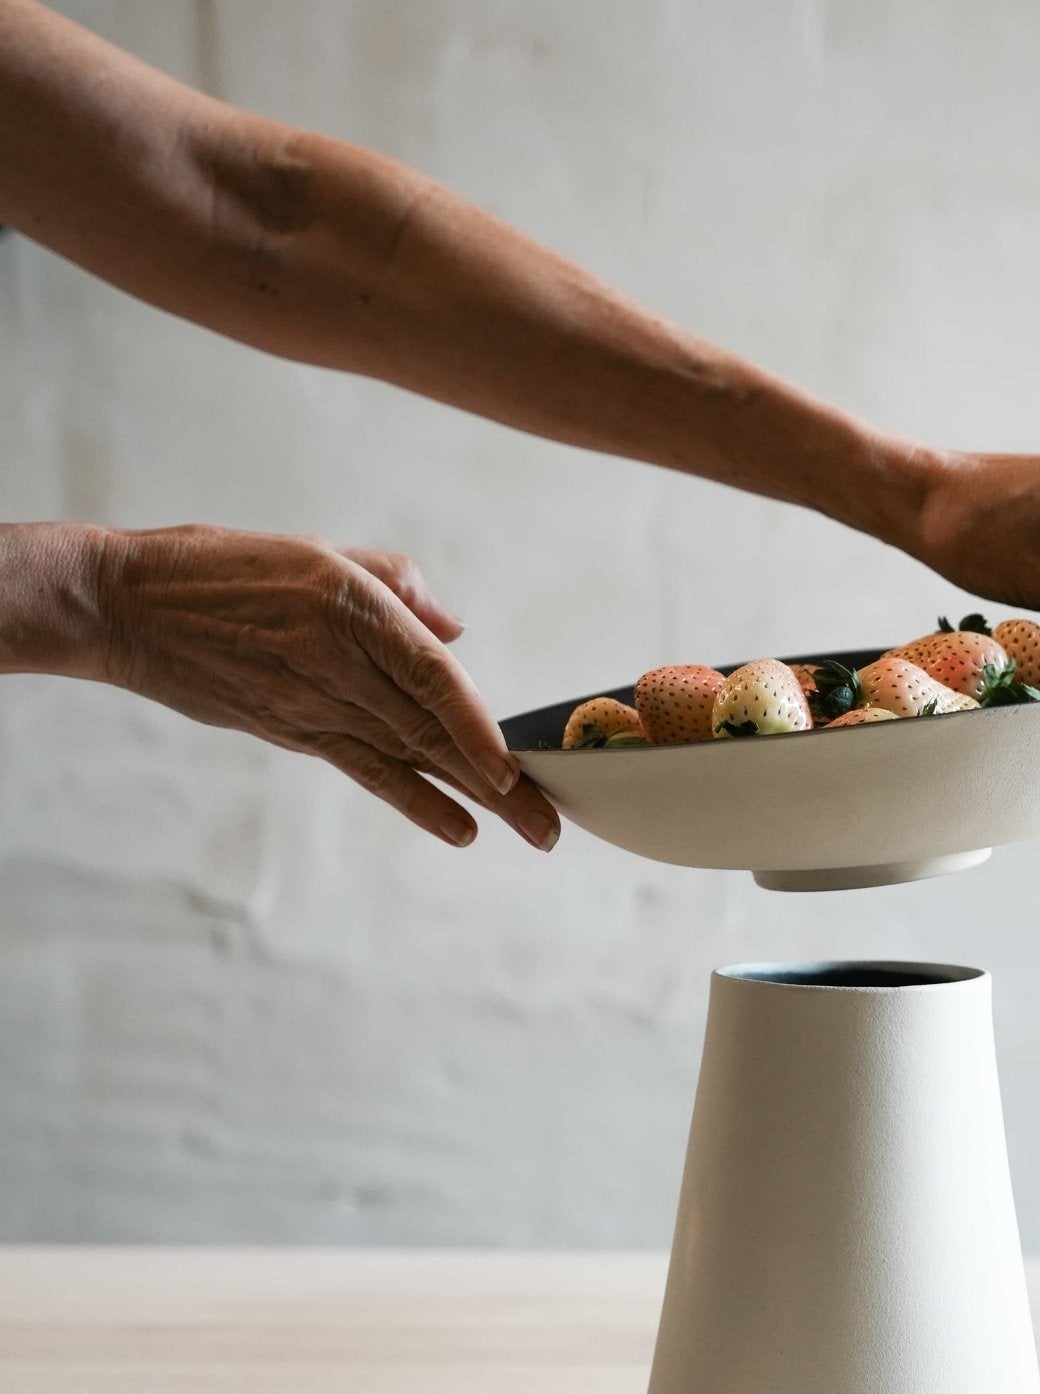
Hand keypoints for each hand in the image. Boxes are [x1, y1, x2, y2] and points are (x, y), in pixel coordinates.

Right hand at [89, 524, 558, 848]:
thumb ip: (396, 584)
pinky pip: (366, 770)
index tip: (515, 766)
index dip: (475, 727)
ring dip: (474, 799)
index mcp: (349, 606)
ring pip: (409, 756)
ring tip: (530, 831)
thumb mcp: (318, 553)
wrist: (125, 605)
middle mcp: (337, 662)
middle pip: (432, 730)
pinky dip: (414, 801)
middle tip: (552, 822)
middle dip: (500, 782)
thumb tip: (453, 632)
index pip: (430, 677)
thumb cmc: (221, 568)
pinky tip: (458, 829)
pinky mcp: (295, 730)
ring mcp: (315, 703)